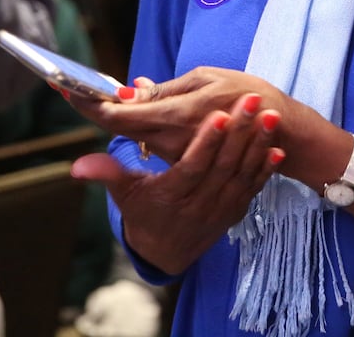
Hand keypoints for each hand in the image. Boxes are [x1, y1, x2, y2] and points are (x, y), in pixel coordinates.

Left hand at [69, 67, 301, 165]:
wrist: (277, 130)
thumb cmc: (245, 95)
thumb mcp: (206, 80)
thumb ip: (166, 89)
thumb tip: (132, 90)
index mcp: (172, 117)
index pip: (116, 114)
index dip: (87, 101)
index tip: (61, 84)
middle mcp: (167, 140)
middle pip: (116, 125)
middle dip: (90, 103)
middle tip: (63, 82)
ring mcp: (174, 152)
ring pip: (131, 133)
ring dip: (111, 112)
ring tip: (83, 90)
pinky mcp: (182, 157)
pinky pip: (149, 140)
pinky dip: (132, 123)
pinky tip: (119, 109)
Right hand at [71, 90, 284, 273]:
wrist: (167, 253)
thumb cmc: (143, 214)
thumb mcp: (123, 196)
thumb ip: (106, 175)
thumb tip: (77, 166)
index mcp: (171, 196)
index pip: (191, 167)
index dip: (205, 142)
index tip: (217, 113)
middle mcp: (199, 204)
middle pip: (223, 166)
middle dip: (240, 132)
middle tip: (253, 100)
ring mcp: (220, 209)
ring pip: (242, 175)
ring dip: (258, 145)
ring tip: (271, 115)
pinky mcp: (235, 211)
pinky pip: (253, 188)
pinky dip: (266, 169)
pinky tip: (277, 146)